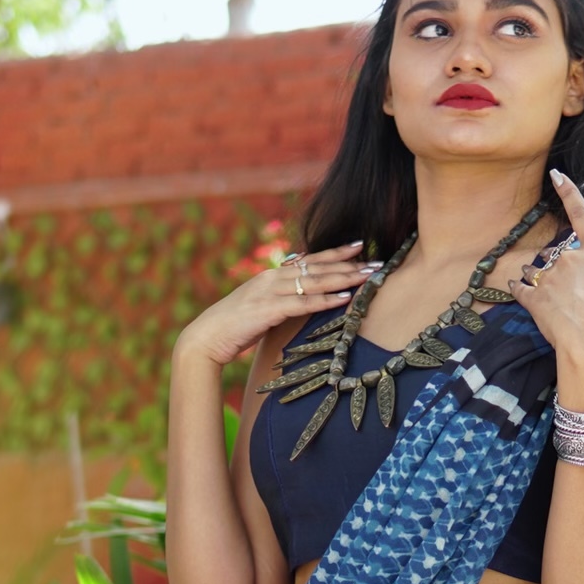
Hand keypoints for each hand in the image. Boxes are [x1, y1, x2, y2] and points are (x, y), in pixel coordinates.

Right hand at [175, 240, 375, 368]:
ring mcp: (269, 292)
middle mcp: (272, 278)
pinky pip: (302, 304)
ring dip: (344, 279)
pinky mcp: (267, 310)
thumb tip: (301, 298)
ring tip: (368, 277)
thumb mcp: (262, 307)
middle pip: (317, 267)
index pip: (310, 260)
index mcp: (272, 275)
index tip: (360, 246)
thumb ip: (281, 300)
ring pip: (313, 281)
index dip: (335, 253)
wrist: (206, 337)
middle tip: (377, 262)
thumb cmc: (234, 327)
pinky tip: (344, 299)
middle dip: (349, 264)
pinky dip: (325, 301)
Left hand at [509, 169, 583, 371]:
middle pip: (557, 250)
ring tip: (551, 296)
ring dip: (537, 275)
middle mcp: (571, 258)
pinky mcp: (534, 298)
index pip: (582, 214)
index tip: (555, 175)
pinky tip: (516, 290)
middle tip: (571, 289)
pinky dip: (517, 288)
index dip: (568, 192)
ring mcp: (550, 277)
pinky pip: (519, 287)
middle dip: (558, 263)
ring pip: (535, 267)